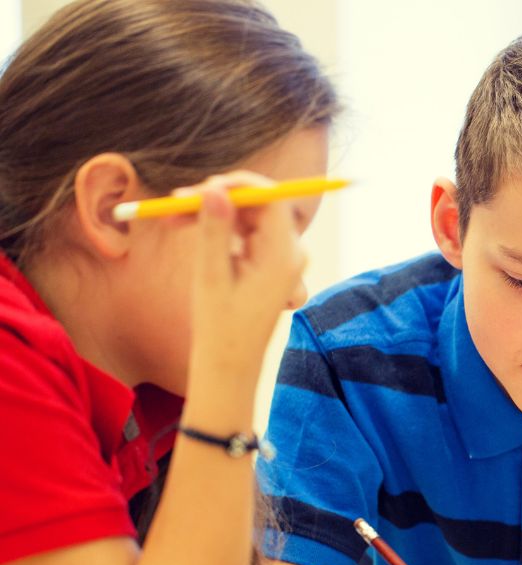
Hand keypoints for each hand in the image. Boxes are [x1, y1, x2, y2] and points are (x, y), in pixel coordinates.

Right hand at [179, 172, 307, 377]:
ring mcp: (283, 257)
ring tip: (171, 220)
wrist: (230, 364)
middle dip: (218, 198)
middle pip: (259, 205)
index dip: (237, 185)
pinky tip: (188, 228)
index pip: (271, 199)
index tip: (200, 187)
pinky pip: (249, 232)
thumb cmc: (219, 326)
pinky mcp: (271, 261)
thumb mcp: (211, 274)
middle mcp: (291, 253)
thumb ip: (214, 230)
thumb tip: (214, 189)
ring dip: (214, 212)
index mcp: (284, 256)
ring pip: (250, 216)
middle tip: (174, 202)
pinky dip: (221, 228)